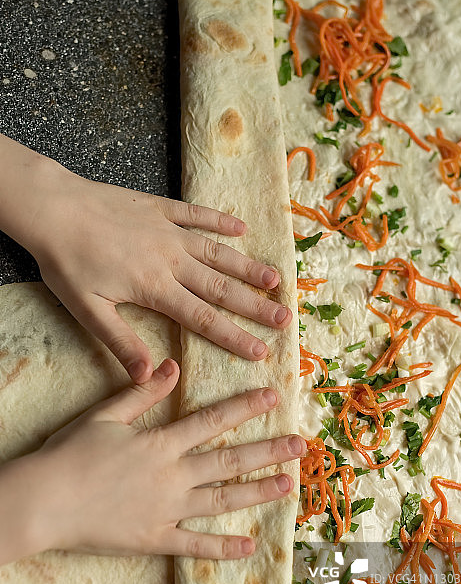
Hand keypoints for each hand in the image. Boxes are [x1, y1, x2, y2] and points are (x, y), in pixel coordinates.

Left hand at [0, 136, 292, 381]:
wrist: (52, 208)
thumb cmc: (66, 262)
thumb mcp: (88, 310)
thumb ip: (122, 343)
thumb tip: (149, 376)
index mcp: (155, 288)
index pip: (204, 319)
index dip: (235, 337)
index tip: (261, 351)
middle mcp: (171, 259)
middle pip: (221, 287)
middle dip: (255, 306)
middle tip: (285, 318)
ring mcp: (168, 231)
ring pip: (217, 252)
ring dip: (248, 266)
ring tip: (275, 280)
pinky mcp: (159, 207)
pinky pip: (197, 213)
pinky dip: (220, 220)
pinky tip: (241, 227)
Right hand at [21, 359, 304, 559]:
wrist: (44, 502)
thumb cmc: (69, 454)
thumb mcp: (104, 415)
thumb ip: (142, 393)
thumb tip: (173, 368)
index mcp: (162, 443)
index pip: (213, 421)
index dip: (246, 407)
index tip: (274, 397)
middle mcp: (173, 475)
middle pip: (230, 461)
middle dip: (268, 451)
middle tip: (301, 446)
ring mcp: (168, 509)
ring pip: (223, 500)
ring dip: (258, 492)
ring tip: (289, 486)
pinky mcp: (156, 539)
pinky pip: (195, 545)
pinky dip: (222, 548)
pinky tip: (249, 547)